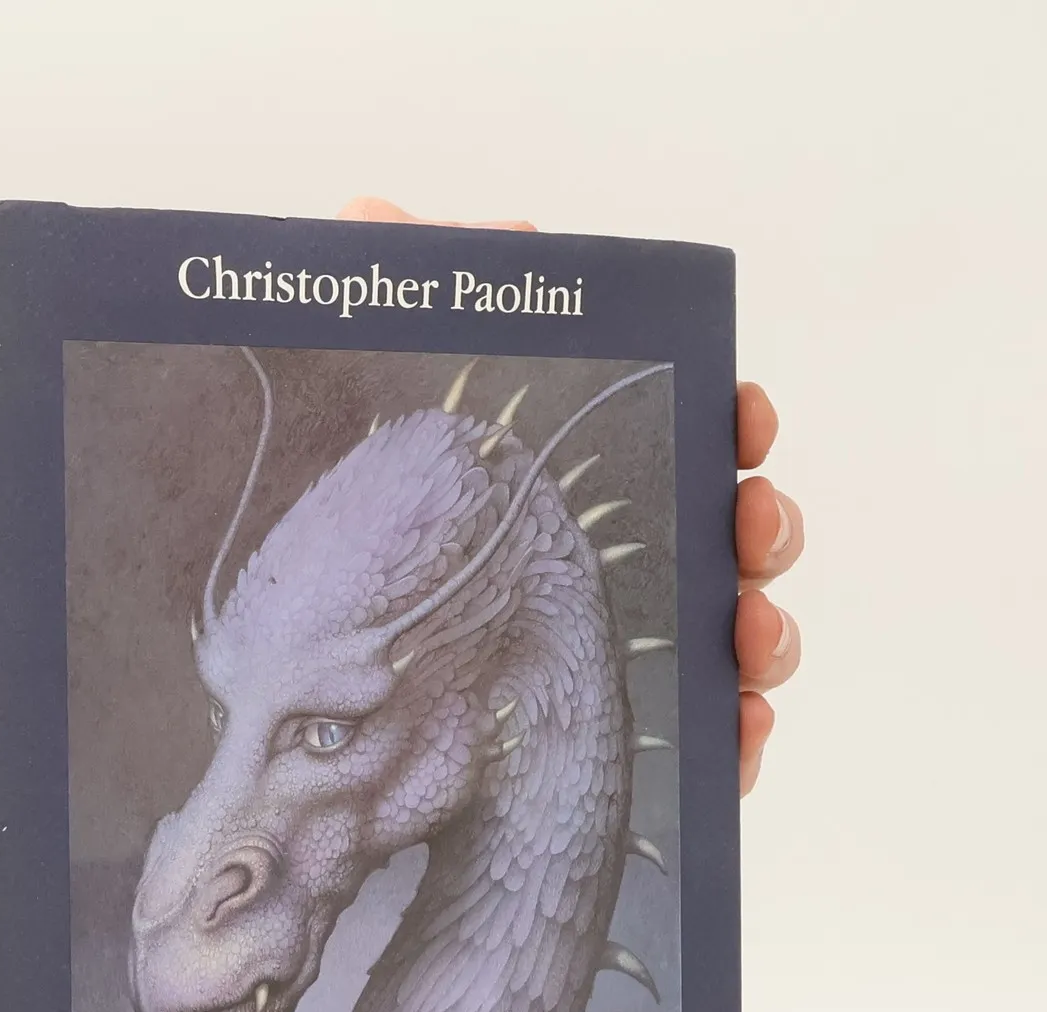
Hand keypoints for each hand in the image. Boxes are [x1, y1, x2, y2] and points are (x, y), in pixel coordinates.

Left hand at [340, 199, 801, 794]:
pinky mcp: (591, 752)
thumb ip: (388, 287)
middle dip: (761, 527)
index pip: (680, 438)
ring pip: (731, 643)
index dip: (731, 424)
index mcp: (560, 486)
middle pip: (726, 539)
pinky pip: (690, 747)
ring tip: (749, 640)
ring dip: (764, 636)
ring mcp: (603, 664)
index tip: (743, 420)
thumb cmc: (318, 547)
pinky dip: (732, 741)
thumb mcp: (328, 400)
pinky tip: (732, 733)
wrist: (282, 703)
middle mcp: (597, 570)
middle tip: (751, 527)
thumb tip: (456, 224)